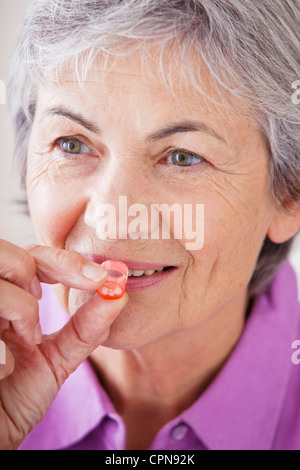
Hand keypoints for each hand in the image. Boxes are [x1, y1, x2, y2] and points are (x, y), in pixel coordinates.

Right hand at [0, 240, 127, 449]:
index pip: (32, 258)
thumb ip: (86, 329)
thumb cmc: (14, 399)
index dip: (66, 260)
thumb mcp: (57, 360)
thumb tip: (119, 295)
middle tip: (87, 283)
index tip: (102, 277)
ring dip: (24, 302)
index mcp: (6, 301)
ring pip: (1, 268)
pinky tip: (11, 348)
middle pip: (13, 252)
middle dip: (56, 264)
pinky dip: (12, 313)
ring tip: (30, 335)